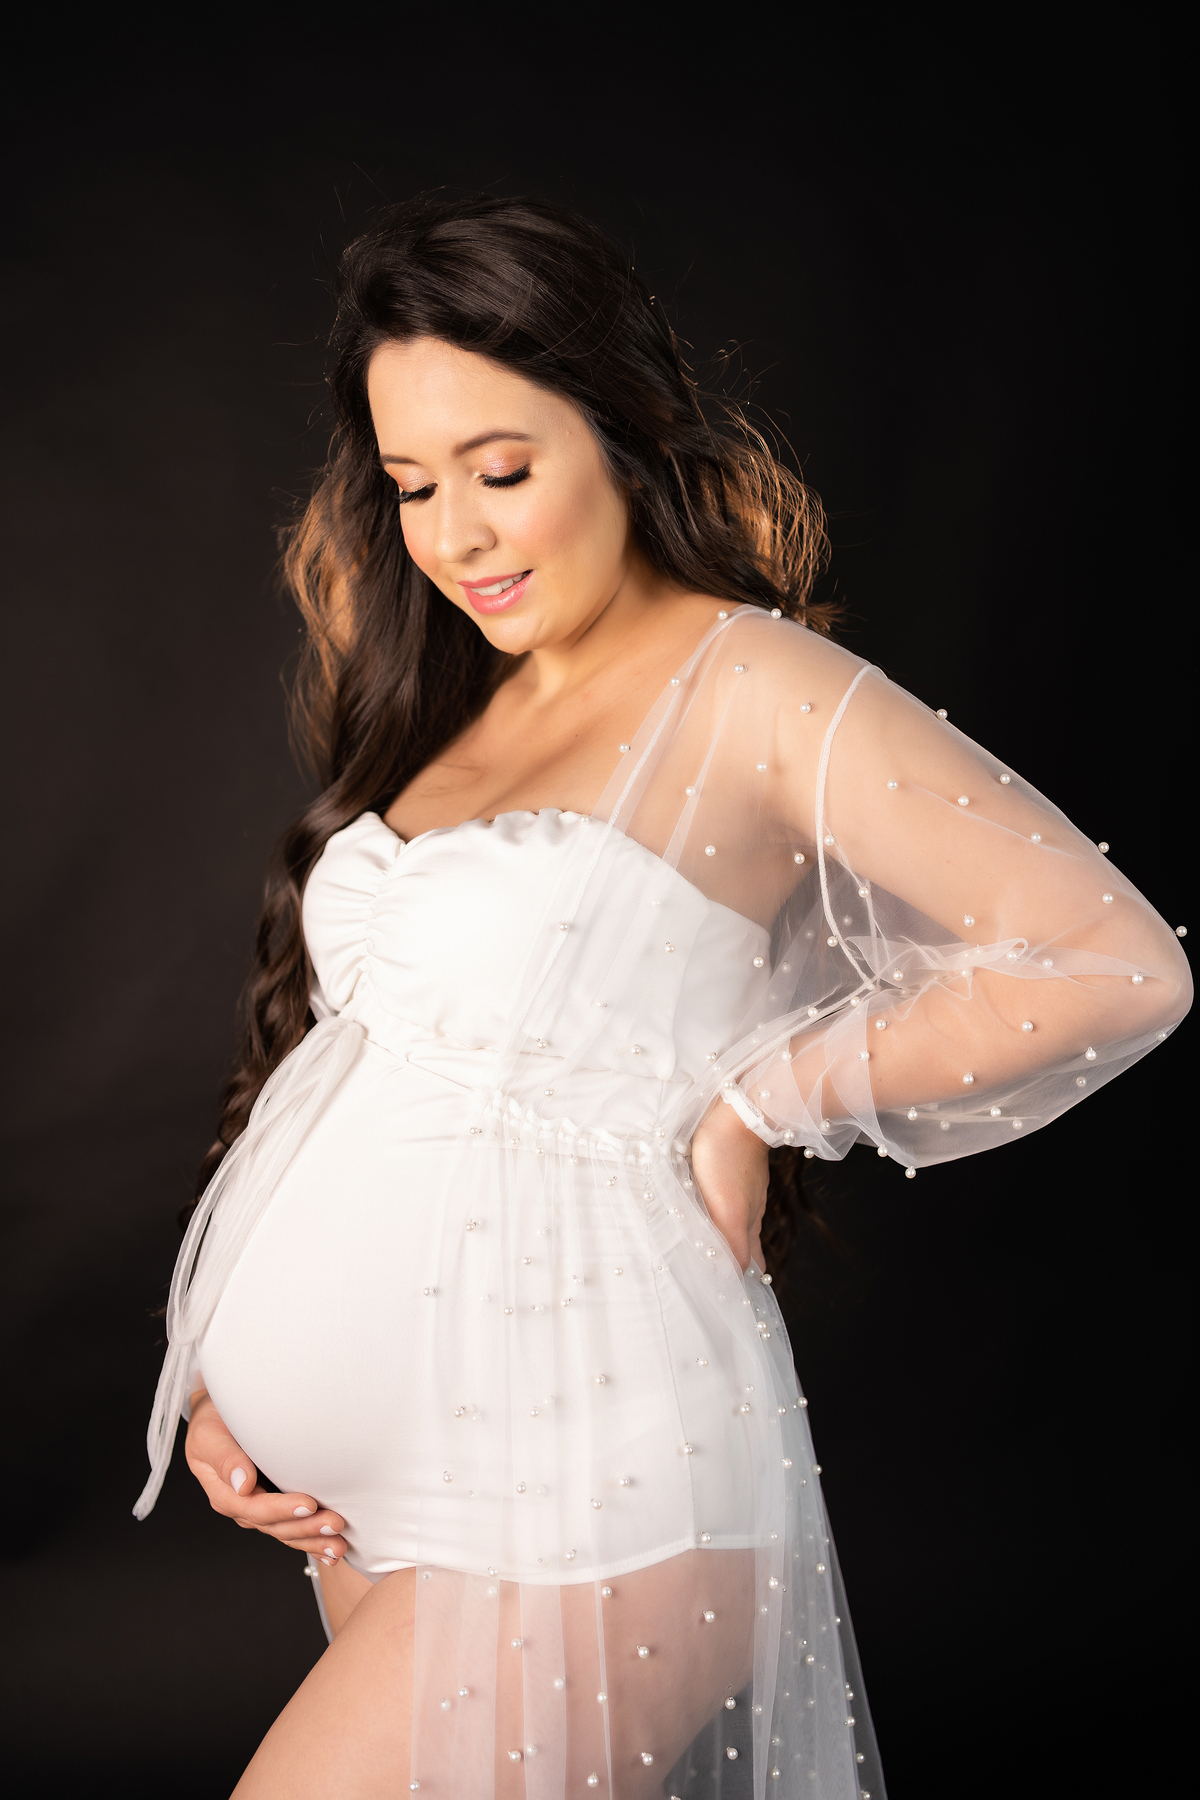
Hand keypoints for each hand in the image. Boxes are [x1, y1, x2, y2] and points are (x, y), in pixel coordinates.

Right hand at [184, 1390, 347, 1565]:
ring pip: (287, 1532)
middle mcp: (243, 1507)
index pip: (255, 1508)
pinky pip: (293, 1530)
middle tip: (335, 1524)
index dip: (283, 1510)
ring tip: (339, 1544)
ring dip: (314, 1540)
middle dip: (307, 1528)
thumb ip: (225, 1459)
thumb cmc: (214, 1422)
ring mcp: (260, 1509)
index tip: (309, 1504)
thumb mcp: (209, 1435)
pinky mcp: (276, 1505)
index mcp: (225, 1494)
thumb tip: (244, 1485)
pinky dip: (312, 1542)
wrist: (219, 1416)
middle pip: (276, 1526)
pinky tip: (332, 1553)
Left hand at [690, 1099, 768, 1272]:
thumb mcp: (727, 1211)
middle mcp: (749, 1207)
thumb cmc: (728, 1160)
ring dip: (732, 1238)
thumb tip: (738, 1277)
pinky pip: (732, 1198)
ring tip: (724, 1252)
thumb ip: (732, 1245)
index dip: (746, 1279)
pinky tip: (718, 1208)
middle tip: (733, 1280)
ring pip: (740, 1220)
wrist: (739, 1112)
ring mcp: (745, 1187)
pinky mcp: (737, 1169)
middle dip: (740, 1262)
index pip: (750, 1260)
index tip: (742, 1298)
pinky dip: (726, 1213)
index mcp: (746, 1222)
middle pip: (746, 1242)